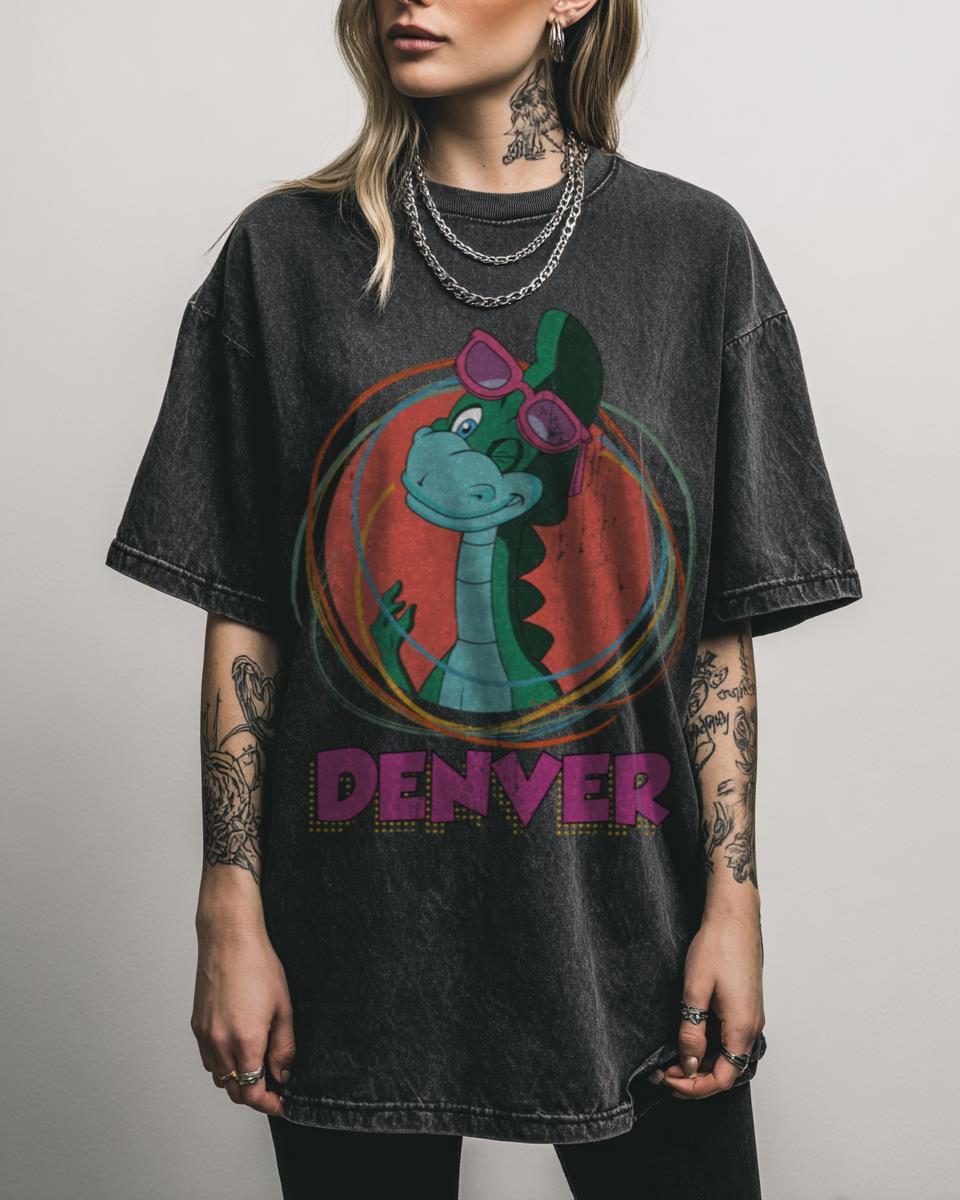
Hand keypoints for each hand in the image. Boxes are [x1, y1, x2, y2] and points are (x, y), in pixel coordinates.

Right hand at [191, 917, 295, 1116]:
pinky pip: (208, 1059)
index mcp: (245, 1040)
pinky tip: (238, 1050)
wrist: (229, 940)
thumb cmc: (258, 966)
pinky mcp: (196, 1026)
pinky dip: (223, 1065)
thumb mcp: (283, 1007)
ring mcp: (205, 1035)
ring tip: (258, 1066)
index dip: (268, 1104)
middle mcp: (220, 1043)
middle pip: (234, 1091)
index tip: (281, 1103)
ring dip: (238, 1081)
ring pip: (219, 1077)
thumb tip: (284, 1074)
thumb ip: (284, 1047)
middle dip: (255, 1095)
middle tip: (274, 1088)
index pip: (252, 1092)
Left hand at [658, 908, 764, 1099]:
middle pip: (727, 1071)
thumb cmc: (717, 946)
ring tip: (673, 1059)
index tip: (668, 1079)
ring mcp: (752, 1017)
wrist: (735, 918)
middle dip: (695, 1079)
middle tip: (664, 1072)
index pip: (722, 1078)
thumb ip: (692, 1031)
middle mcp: (753, 1027)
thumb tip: (689, 1064)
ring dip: (703, 1064)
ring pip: (729, 1057)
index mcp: (742, 1027)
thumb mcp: (696, 990)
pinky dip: (711, 1049)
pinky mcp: (747, 1008)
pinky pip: (731, 1040)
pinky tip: (691, 1041)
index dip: (694, 1087)